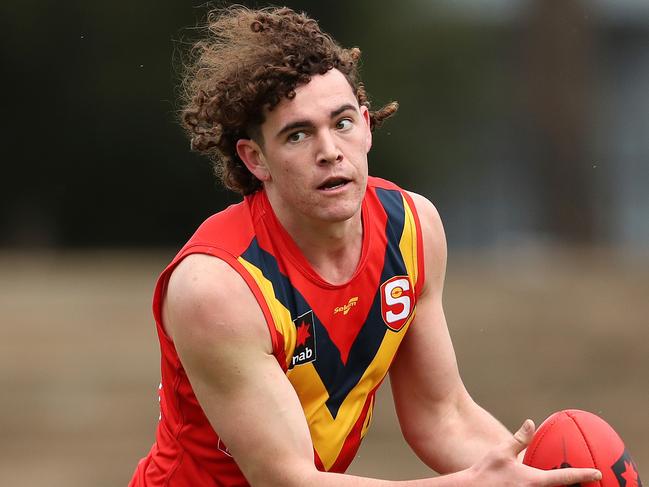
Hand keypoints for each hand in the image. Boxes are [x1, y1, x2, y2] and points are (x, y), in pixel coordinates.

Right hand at [465, 419, 601, 485]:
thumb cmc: (485, 472)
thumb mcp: (501, 452)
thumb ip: (519, 439)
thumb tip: (531, 423)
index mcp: (534, 480)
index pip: (565, 476)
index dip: (583, 474)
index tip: (597, 473)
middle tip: (592, 482)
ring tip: (575, 486)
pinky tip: (549, 486)